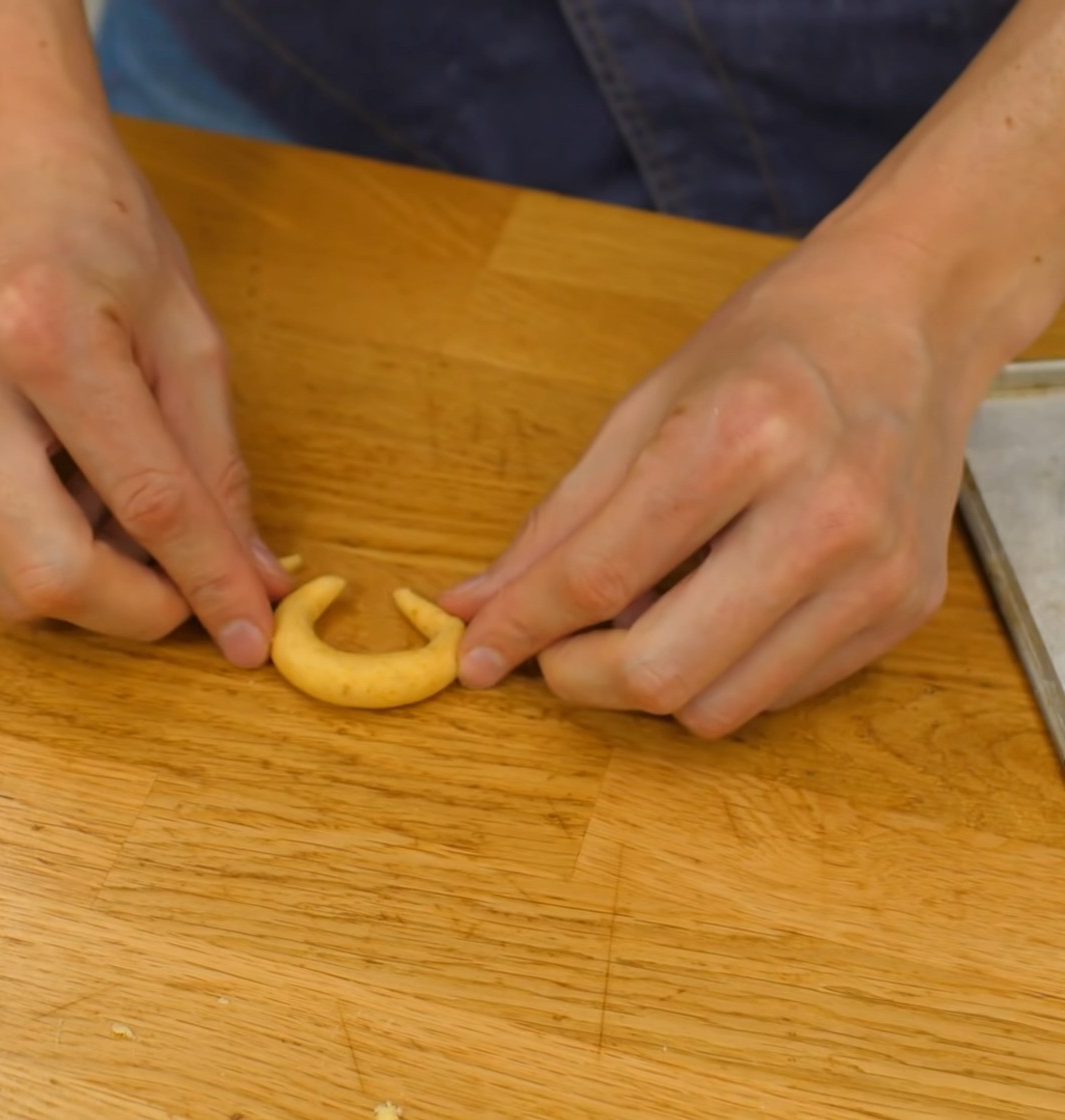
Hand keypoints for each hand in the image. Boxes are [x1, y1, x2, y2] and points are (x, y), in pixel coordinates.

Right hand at [0, 116, 289, 664]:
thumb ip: (219, 465)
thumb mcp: (190, 336)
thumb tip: (254, 576)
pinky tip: (79, 495)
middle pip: (50, 575)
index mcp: (47, 336)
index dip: (210, 583)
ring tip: (132, 517)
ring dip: (95, 585)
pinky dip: (51, 551)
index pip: (146, 502)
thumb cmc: (105, 234)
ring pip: (9, 584)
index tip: (254, 639)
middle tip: (190, 588)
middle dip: (136, 611)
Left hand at [440, 228, 986, 735]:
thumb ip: (558, 522)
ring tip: (643, 614)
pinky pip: (777, 694)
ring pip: (716, 707)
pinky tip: (716, 609)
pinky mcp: (905, 610)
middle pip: (661, 670)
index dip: (520, 628)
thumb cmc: (768, 349)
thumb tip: (474, 608)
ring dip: (650, 682)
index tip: (473, 655)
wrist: (911, 317)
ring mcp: (877, 572)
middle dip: (579, 679)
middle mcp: (823, 514)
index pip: (600, 575)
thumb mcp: (642, 409)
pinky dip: (720, 672)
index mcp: (742, 437)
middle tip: (556, 649)